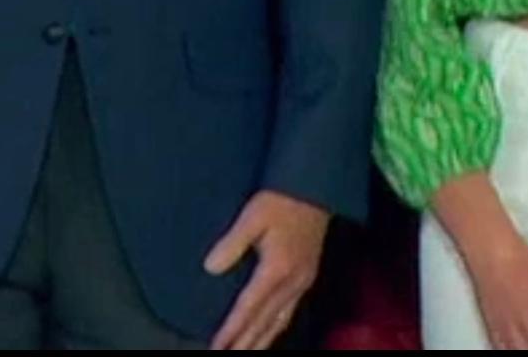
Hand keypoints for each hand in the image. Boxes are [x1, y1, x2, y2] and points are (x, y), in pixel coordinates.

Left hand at [205, 190, 329, 350]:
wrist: (317, 188)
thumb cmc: (282, 199)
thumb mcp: (253, 215)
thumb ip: (232, 242)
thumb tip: (210, 268)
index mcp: (276, 270)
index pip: (248, 309)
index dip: (231, 331)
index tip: (216, 348)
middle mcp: (291, 283)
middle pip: (264, 323)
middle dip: (245, 344)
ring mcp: (303, 282)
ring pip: (280, 322)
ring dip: (261, 341)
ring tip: (246, 353)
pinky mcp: (308, 276)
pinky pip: (290, 312)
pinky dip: (276, 328)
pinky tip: (271, 332)